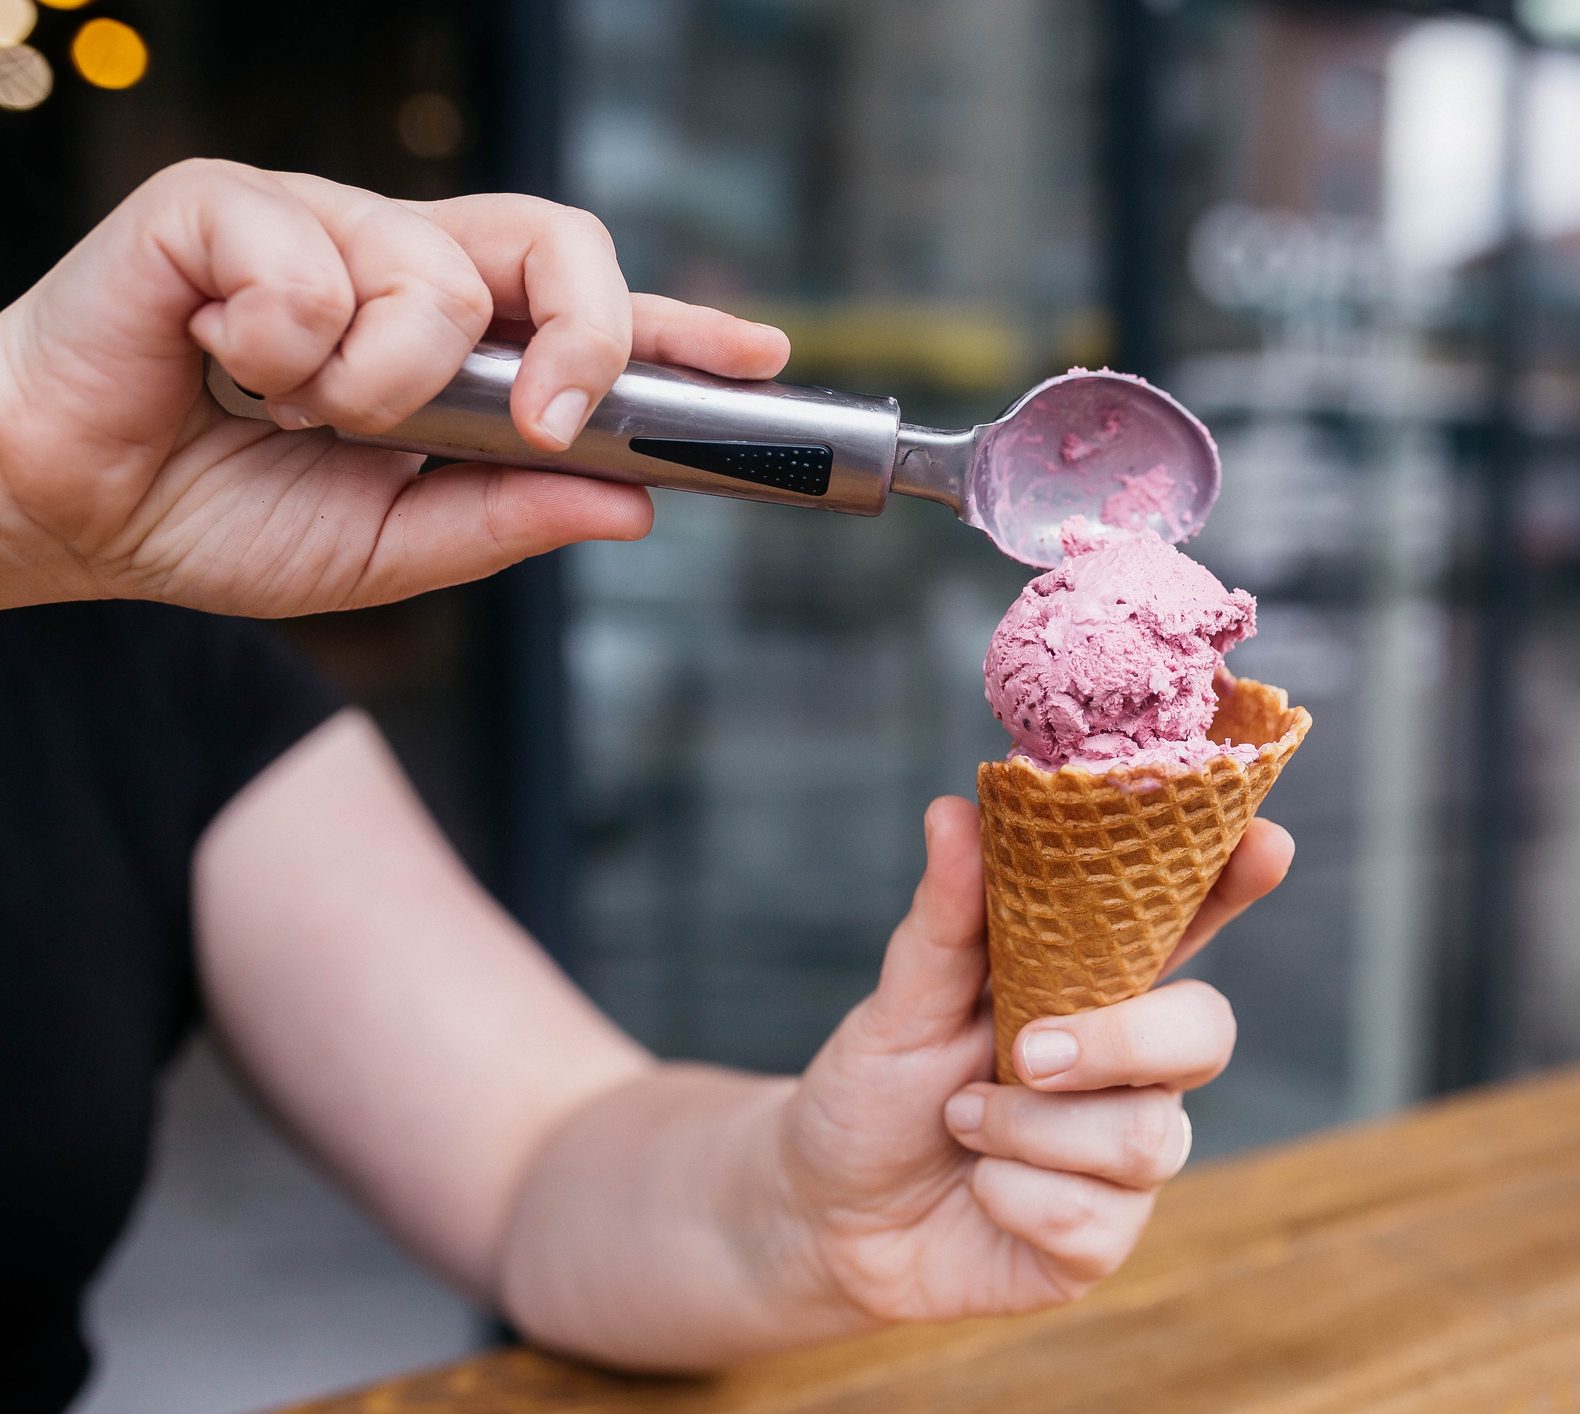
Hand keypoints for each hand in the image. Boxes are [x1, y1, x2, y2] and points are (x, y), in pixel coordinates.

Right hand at [0, 158, 788, 614]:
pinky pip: (308, 263)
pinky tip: (222, 369)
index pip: (591, 315)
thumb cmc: (221, 516)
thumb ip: (507, 517)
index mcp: (456, 347)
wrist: (68, 513)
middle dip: (586, 333)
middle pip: (556, 240)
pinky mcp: (224, 208)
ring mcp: (319, 227)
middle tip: (549, 416)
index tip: (763, 358)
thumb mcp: (394, 548)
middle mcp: (402, 269)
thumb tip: (633, 501)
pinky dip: (277, 348)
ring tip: (303, 415)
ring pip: (437, 270)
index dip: (681, 328)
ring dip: (384, 381)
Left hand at [769, 797, 1293, 1325]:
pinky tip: (976, 1186)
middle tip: (1030, 1050)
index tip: (1264, 841)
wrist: (824, 1215)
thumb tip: (954, 810)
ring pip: (1147, 1134)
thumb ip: (945, 919)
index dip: (1235, 880)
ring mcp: (1125, 1156)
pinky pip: (1094, 1215)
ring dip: (1030, 1128)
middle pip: (1206, 1031)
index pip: (1188, 921)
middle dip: (1124, 1040)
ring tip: (961, 1118)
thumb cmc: (876, 1092)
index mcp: (1095, 986)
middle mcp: (1132, 1067)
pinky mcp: (1103, 1240)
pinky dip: (1010, 1194)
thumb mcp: (902, 1002)